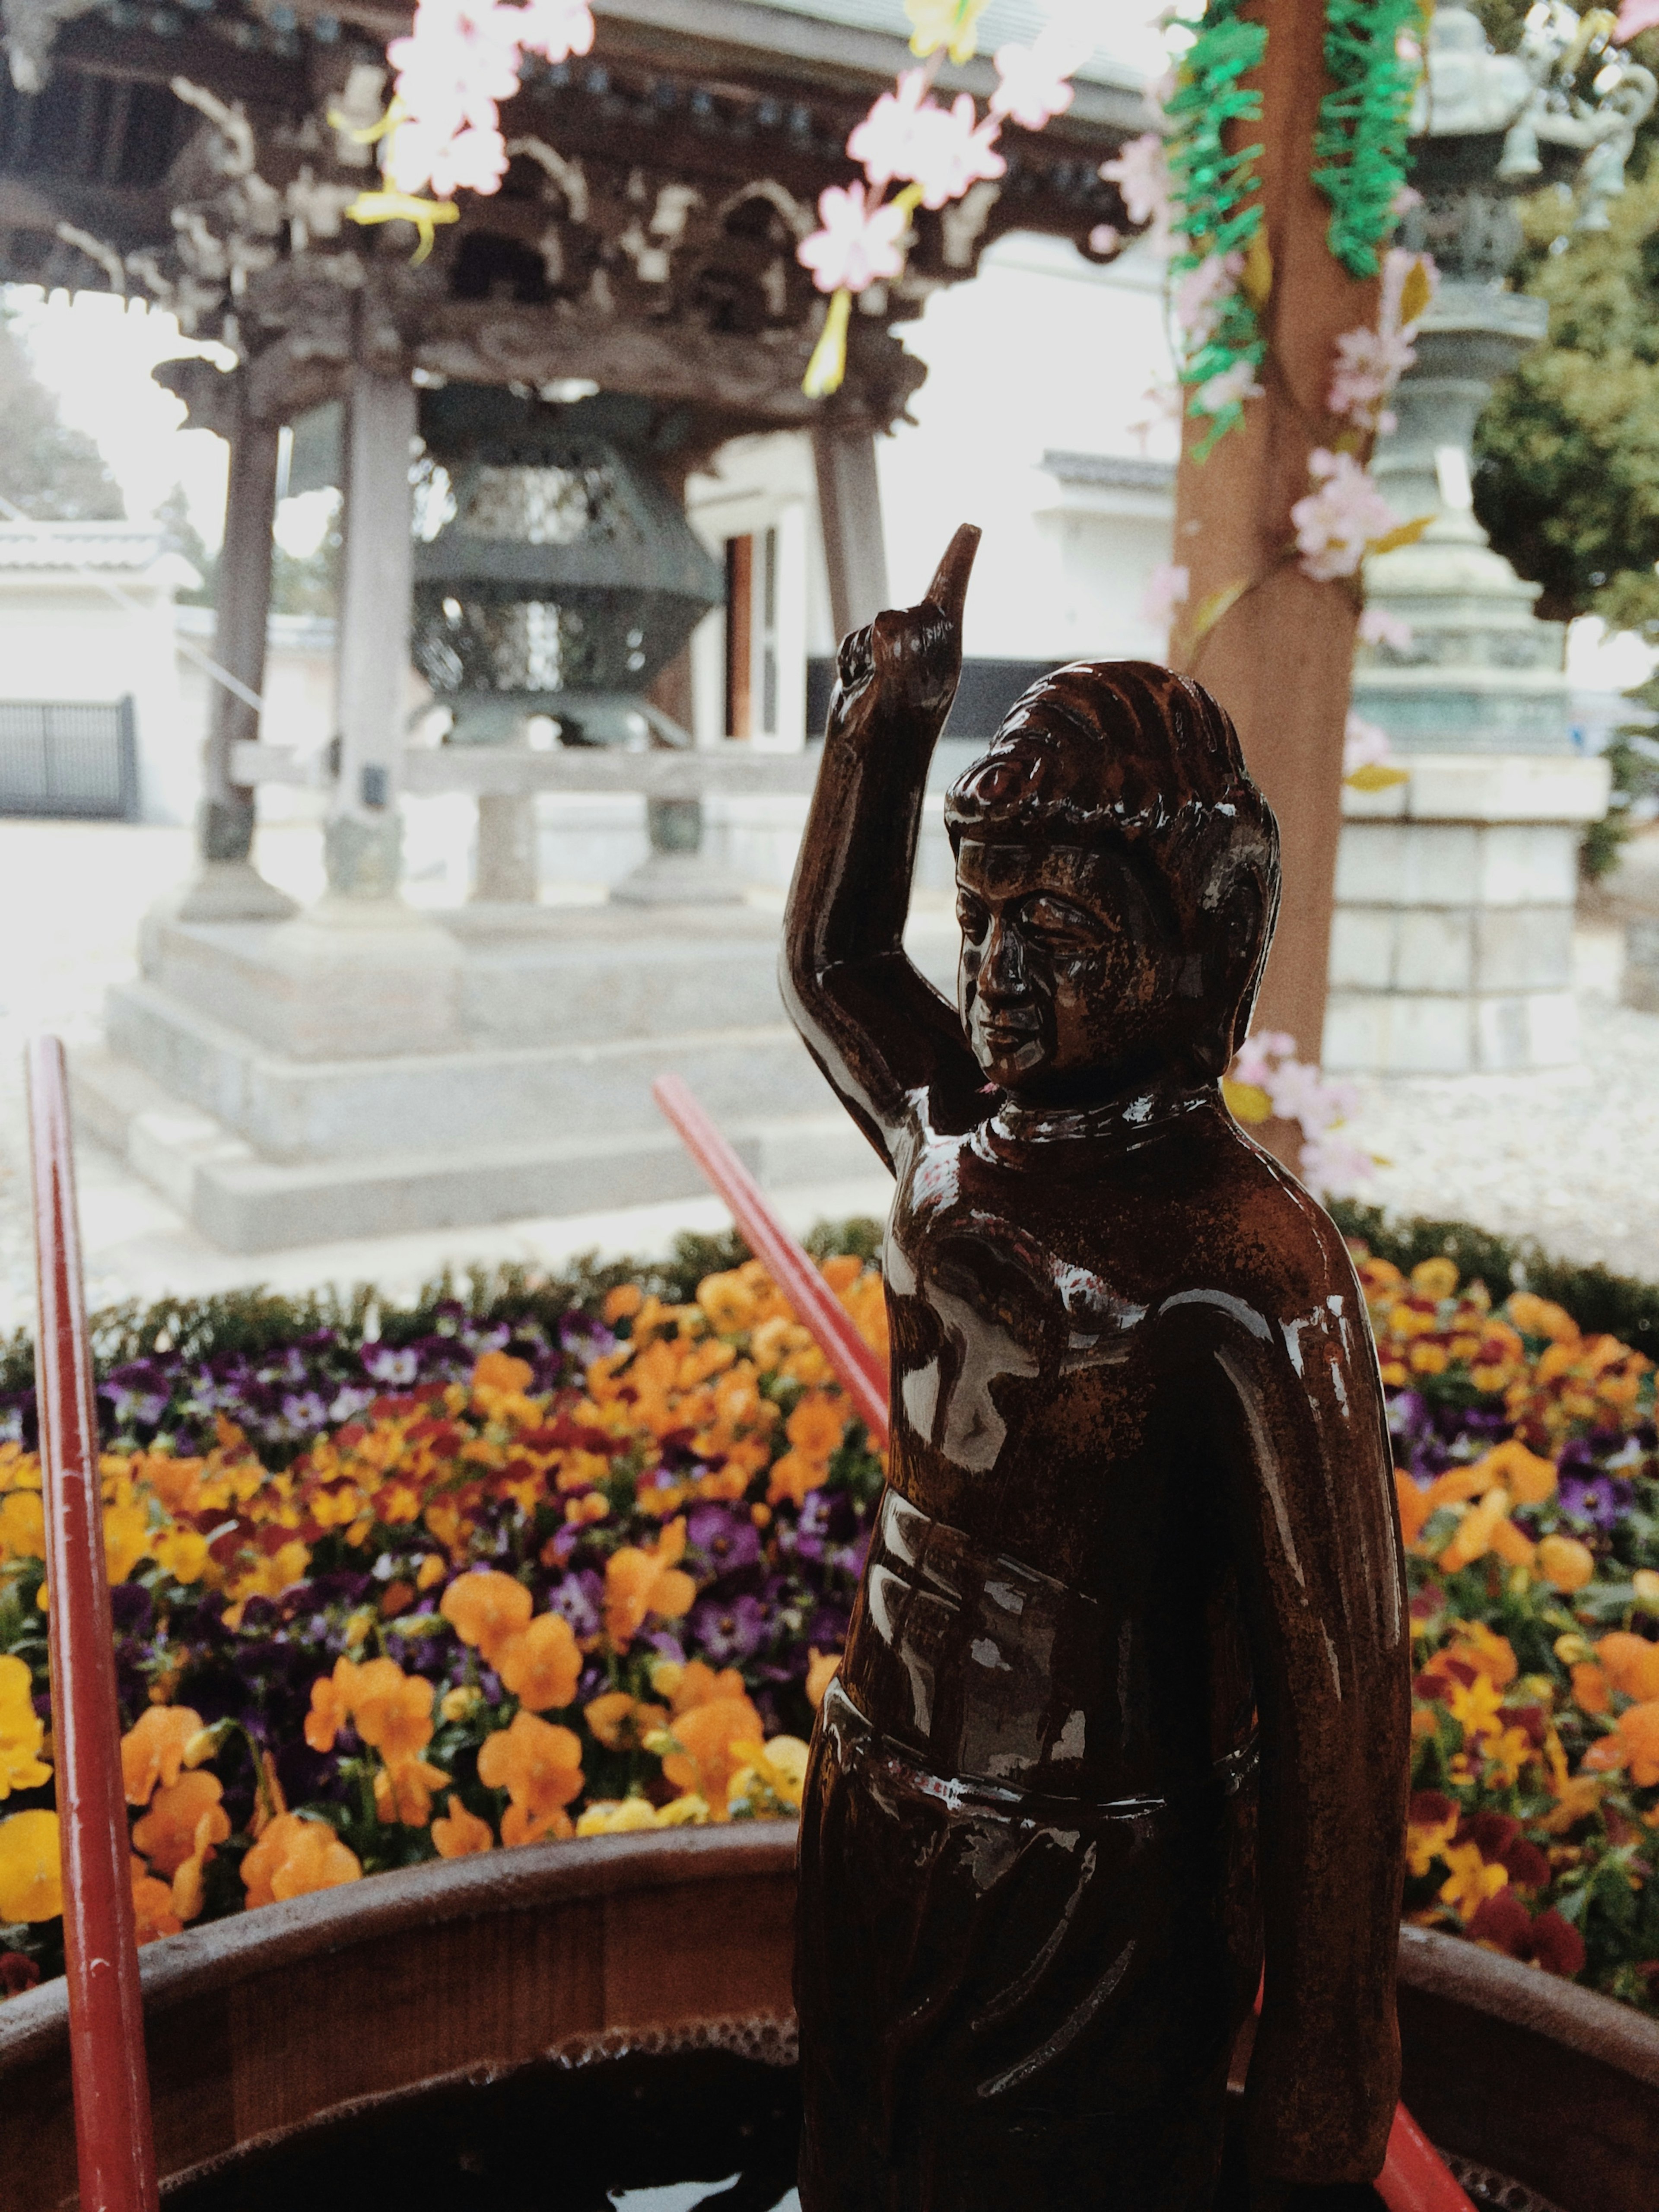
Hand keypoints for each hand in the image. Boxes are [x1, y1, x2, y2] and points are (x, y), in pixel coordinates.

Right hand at [827, 524, 979, 747]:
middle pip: (899, 611)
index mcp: (947, 643)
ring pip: (870, 627)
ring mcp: (900, 653)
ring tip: (875, 690)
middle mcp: (927, 644)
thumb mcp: (901, 684)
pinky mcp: (876, 662)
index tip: (972, 526)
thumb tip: (886, 620)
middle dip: (886, 639)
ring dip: (865, 656)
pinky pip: (853, 643)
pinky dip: (851, 664)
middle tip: (888, 682)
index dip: (957, 554)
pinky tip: (862, 688)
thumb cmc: (894, 727)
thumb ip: (897, 646)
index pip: (951, 587)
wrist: (869, 761)